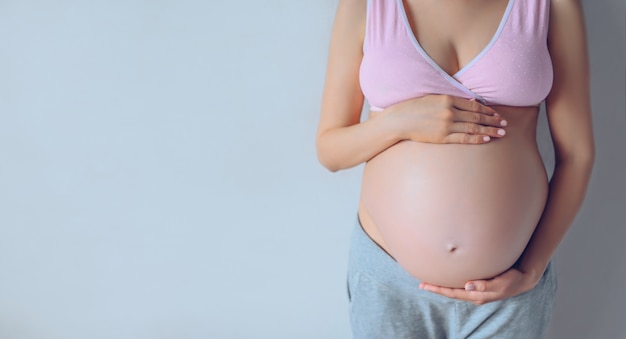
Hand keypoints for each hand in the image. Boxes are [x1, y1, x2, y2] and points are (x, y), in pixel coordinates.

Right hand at [383, 95, 507, 143]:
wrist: (398, 121)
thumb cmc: (413, 109)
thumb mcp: (432, 98)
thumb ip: (451, 99)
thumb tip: (471, 101)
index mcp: (447, 99)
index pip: (473, 104)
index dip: (487, 110)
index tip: (496, 113)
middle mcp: (449, 111)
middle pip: (477, 116)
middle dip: (493, 120)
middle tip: (505, 123)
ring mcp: (446, 125)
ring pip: (473, 127)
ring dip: (489, 130)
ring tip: (501, 132)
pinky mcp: (442, 137)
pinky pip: (463, 137)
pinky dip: (476, 138)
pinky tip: (486, 139)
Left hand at [418, 267, 540, 304]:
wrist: (524, 279)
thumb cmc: (513, 279)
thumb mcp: (501, 282)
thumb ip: (485, 285)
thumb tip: (467, 286)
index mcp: (477, 295)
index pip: (453, 293)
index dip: (438, 289)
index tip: (425, 285)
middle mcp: (475, 295)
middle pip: (451, 293)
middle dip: (437, 289)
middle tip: (421, 284)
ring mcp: (477, 292)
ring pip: (456, 290)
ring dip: (443, 287)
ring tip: (431, 282)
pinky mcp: (481, 286)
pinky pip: (462, 287)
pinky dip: (453, 284)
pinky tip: (449, 279)